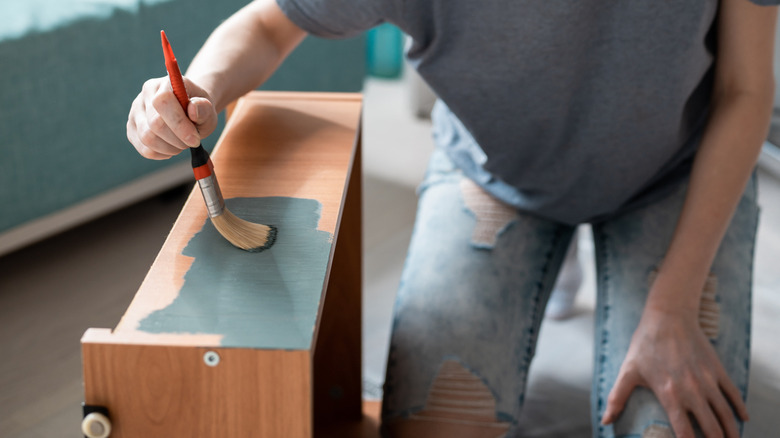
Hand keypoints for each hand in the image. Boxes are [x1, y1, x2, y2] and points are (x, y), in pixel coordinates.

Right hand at [126, 76, 217, 159]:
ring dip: (170, 148)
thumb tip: (193, 109)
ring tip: (182, 143)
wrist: (190, 110)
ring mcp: (135, 112)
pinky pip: (144, 149)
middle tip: (191, 141)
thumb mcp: (208, 109)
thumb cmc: (199, 110)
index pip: (163, 102)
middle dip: (177, 139)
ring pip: (147, 139)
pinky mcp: (132, 129)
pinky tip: (172, 147)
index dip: (179, 125)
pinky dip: (162, 154)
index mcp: (165, 84)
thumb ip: (204, 108)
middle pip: (154, 124)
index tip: (195, 139)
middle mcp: (145, 95)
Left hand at [601, 307, 748, 437]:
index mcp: (669, 394)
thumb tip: (605, 421)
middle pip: (711, 427)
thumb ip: (617, 398)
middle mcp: (692, 390)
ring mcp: (707, 380)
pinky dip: (740, 408)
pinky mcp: (717, 369)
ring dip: (731, 431)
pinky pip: (733, 393)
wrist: (668, 316)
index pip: (684, 431)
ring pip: (725, 414)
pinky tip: (742, 419)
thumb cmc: (646, 343)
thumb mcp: (628, 371)